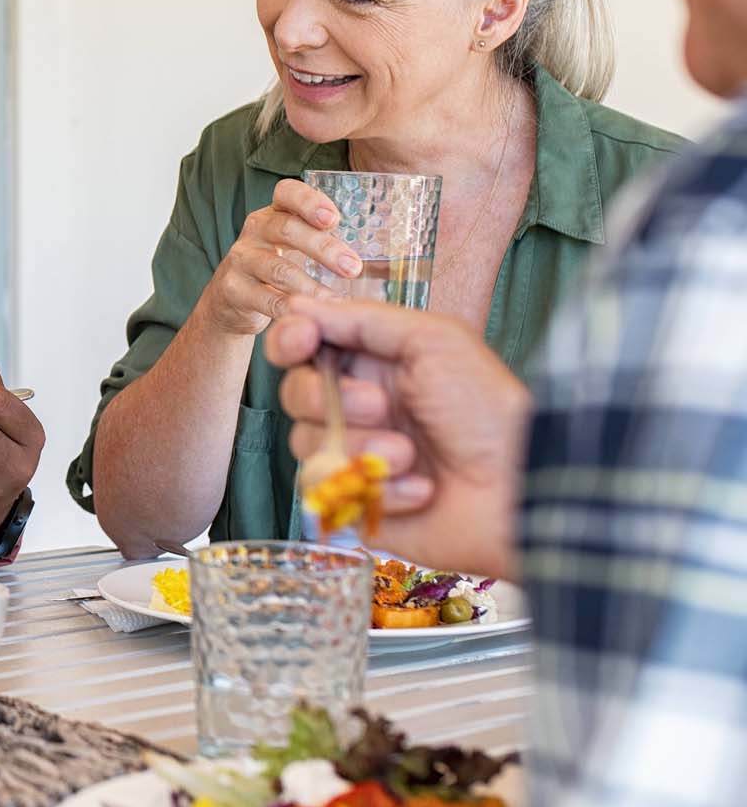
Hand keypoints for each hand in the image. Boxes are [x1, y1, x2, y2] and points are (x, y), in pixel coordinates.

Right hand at [202, 179, 359, 335]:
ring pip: (277, 269)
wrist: (232, 300)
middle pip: (287, 229)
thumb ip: (325, 242)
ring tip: (337, 302)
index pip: (286, 192)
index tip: (333, 219)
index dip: (309, 201)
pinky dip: (291, 308)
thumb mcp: (296, 247)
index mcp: (275, 213)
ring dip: (312, 286)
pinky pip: (265, 299)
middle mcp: (255, 230)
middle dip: (323, 248)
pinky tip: (311, 317)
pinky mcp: (233, 289)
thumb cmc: (278, 268)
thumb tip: (385, 260)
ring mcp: (241, 259)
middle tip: (353, 268)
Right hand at [264, 296, 530, 577]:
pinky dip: (378, 488)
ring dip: (362, 447)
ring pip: (305, 444)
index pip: (304, 346)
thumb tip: (299, 306)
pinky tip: (420, 488)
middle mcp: (357, 407)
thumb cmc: (486, 411)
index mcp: (373, 365)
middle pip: (294, 393)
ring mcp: (354, 454)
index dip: (291, 341)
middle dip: (329, 399)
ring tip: (410, 455)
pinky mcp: (356, 500)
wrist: (516, 488)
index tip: (302, 342)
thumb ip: (364, 318)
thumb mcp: (435, 340)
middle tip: (380, 406)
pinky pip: (329, 491)